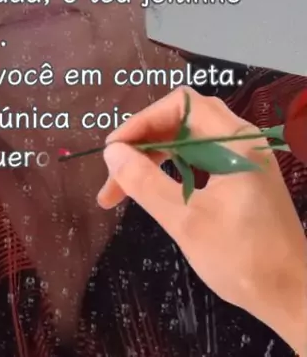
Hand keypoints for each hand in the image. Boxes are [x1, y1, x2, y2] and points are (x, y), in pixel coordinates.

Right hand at [97, 87, 306, 352]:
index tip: (114, 151)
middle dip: (145, 142)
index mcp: (235, 140)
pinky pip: (202, 158)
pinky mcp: (245, 179)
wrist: (294, 296)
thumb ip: (146, 182)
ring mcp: (246, 159)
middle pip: (183, 120)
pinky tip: (157, 192)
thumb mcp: (186, 221)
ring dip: (157, 158)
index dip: (142, 122)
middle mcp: (242, 141)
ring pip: (191, 141)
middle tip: (115, 175)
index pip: (180, 105)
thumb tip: (113, 152)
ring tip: (125, 188)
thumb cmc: (243, 258)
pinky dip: (175, 169)